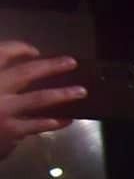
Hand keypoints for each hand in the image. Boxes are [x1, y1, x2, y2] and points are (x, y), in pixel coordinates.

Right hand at [0, 43, 83, 160]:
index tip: (34, 51)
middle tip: (71, 62)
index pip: (3, 53)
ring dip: (63, 94)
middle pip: (26, 73)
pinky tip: (67, 118)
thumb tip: (26, 68)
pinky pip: (38, 124)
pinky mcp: (11, 130)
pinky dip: (54, 121)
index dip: (20, 49)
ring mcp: (3, 110)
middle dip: (51, 66)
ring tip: (81, 91)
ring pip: (39, 99)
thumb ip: (1, 76)